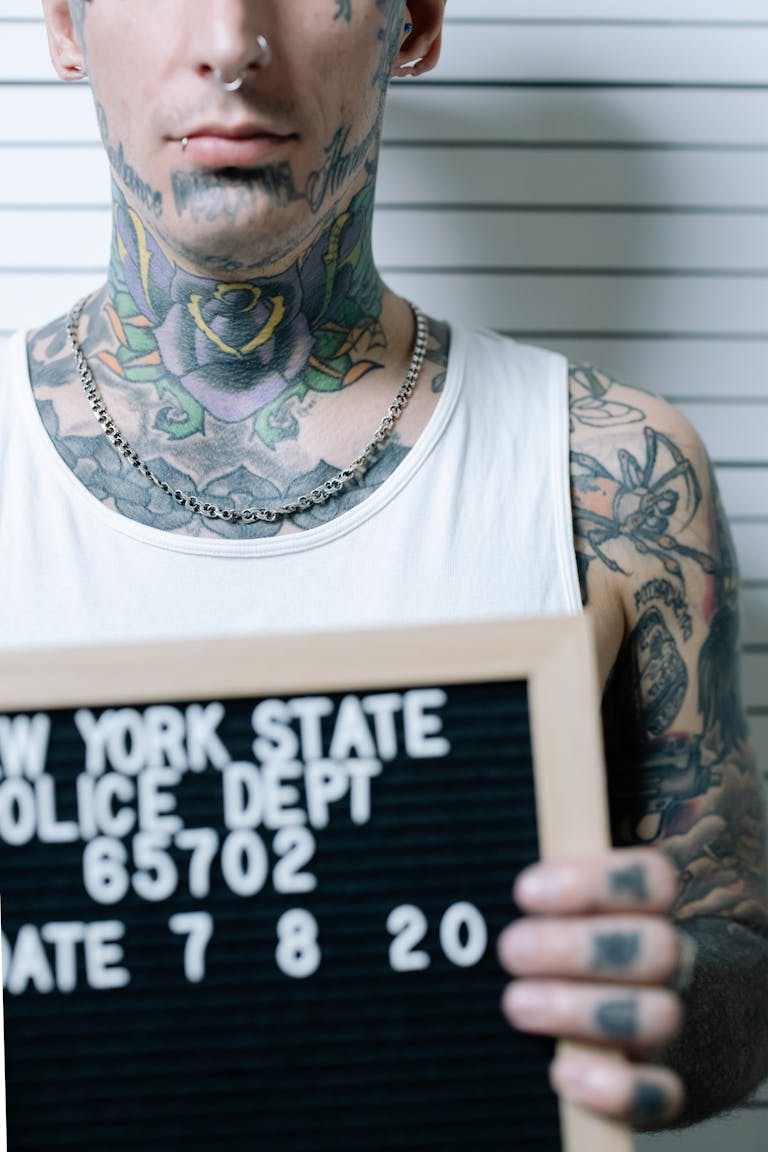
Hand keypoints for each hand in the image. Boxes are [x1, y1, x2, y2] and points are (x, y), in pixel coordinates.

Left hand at [498, 848, 692, 1128]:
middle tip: (510, 950)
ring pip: (657, 1016)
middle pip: (658, 947)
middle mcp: (665, 964)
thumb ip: (532, 885)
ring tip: (515, 1005)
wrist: (611, 1032)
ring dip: (582, 1010)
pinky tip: (561, 1073)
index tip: (525, 892)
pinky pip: (660, 1094)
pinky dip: (615, 1088)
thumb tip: (474, 854)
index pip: (652, 879)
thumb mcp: (549, 910)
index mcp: (645, 909)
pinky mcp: (662, 1086)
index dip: (598, 882)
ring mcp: (669, 1025)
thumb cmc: (553, 948)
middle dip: (579, 948)